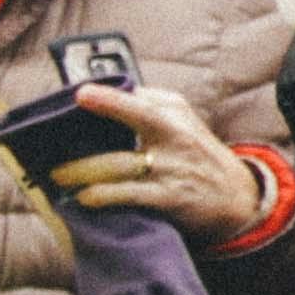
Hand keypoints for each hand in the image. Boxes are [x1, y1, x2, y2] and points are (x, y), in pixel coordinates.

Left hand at [45, 80, 274, 246]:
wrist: (237, 200)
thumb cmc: (197, 157)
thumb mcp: (181, 123)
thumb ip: (148, 106)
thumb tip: (99, 94)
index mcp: (174, 112)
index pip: (139, 98)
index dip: (107, 97)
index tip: (80, 94)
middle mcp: (175, 134)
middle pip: (138, 117)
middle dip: (105, 113)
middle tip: (60, 126)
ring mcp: (172, 166)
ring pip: (118, 163)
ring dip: (81, 170)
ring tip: (58, 175)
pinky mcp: (168, 196)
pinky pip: (126, 194)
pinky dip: (100, 196)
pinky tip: (84, 198)